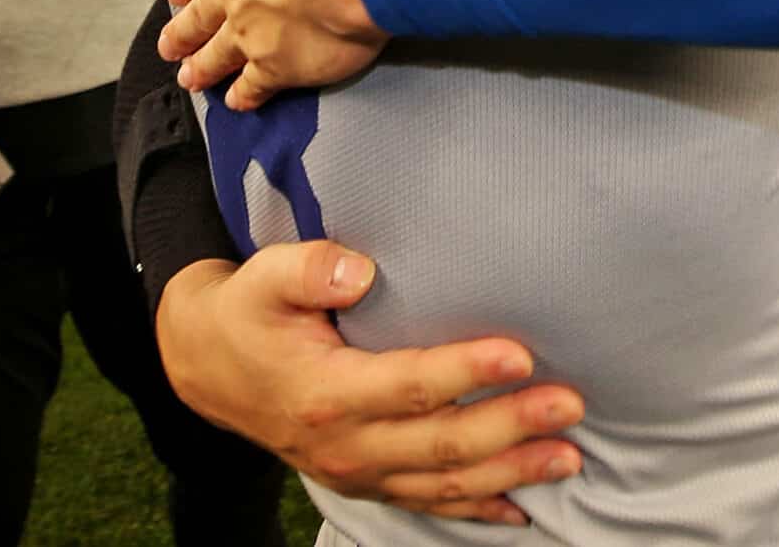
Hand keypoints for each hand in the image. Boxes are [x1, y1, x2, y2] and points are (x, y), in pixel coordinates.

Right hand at [158, 244, 584, 524]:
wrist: (208, 367)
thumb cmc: (249, 313)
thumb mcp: (262, 278)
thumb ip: (308, 268)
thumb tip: (360, 270)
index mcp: (324, 393)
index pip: (407, 385)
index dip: (466, 373)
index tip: (520, 355)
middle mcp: (345, 444)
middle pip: (439, 444)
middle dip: (511, 427)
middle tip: (570, 404)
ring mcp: (357, 471)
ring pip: (444, 483)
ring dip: (510, 472)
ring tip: (568, 456)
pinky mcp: (368, 480)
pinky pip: (428, 503)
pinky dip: (476, 509)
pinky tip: (522, 510)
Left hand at [163, 0, 392, 109]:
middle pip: (202, 10)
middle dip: (185, 28)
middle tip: (171, 45)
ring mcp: (257, 26)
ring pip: (219, 52)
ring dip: (203, 65)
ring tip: (190, 78)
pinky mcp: (289, 62)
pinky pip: (262, 85)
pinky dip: (249, 94)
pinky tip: (242, 102)